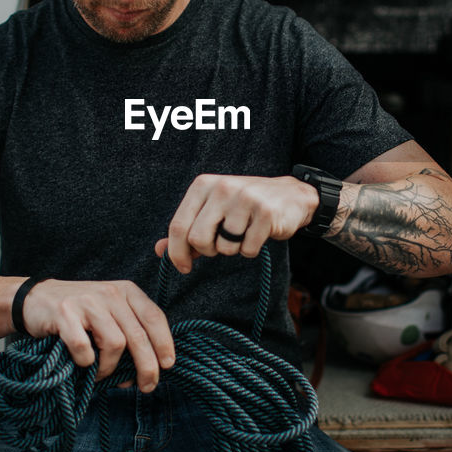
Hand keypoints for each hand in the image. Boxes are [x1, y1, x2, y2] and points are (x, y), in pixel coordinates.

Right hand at [19, 279, 174, 391]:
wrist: (35, 299)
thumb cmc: (79, 313)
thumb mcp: (110, 313)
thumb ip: (129, 334)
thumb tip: (143, 373)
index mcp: (126, 291)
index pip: (154, 317)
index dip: (164, 343)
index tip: (168, 365)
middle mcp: (110, 293)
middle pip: (138, 335)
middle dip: (146, 366)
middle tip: (147, 386)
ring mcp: (87, 302)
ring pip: (115, 343)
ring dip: (110, 368)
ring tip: (101, 374)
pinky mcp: (64, 313)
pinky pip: (84, 348)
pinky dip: (86, 363)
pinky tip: (82, 364)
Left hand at [153, 174, 318, 273]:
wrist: (291, 196)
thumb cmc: (245, 206)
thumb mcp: (213, 211)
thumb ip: (187, 229)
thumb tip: (160, 251)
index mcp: (203, 185)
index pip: (178, 226)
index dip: (177, 253)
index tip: (184, 266)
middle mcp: (222, 188)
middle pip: (198, 239)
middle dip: (208, 251)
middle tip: (220, 246)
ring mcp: (245, 199)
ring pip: (224, 247)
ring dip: (232, 249)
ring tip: (243, 233)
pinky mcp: (266, 213)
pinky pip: (247, 249)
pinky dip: (250, 250)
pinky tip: (258, 235)